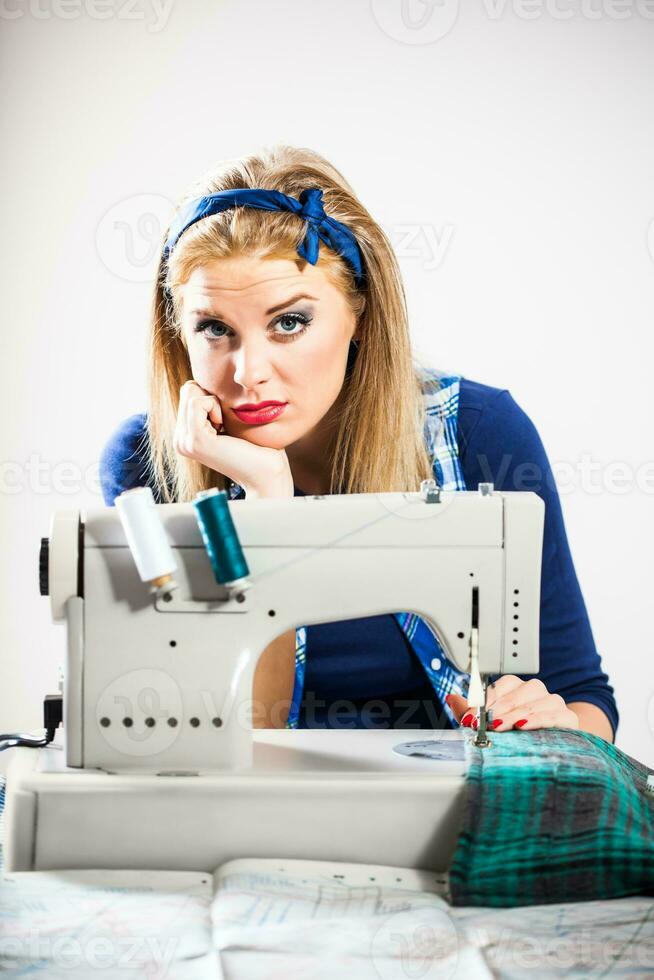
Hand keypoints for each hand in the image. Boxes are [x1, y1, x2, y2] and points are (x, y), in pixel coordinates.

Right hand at [173, 380, 293, 497]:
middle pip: (188, 389)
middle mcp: (180, 440)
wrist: (267, 474)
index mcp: (186, 436)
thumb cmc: (258, 447)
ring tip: (225, 426)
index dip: (212, 396)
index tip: (227, 421)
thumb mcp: (231, 421)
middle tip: (227, 423)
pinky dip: (215, 406)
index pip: (189, 393)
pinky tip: (224, 426)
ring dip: (215, 402)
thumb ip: (215, 405)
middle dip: (212, 397)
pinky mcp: (195, 440)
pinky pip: (198, 402)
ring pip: (191, 392)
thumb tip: (207, 378)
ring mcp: (184, 441)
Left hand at [445, 675, 579, 731]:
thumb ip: (470, 711)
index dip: (485, 702)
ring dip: (516, 714)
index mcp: (516, 687)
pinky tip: (525, 726)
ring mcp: (552, 701)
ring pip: (534, 702)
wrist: (555, 746)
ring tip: (502, 726)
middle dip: (499, 710)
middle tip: (487, 725)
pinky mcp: (567, 717)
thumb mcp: (491, 722)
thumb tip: (450, 698)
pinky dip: (539, 720)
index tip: (473, 718)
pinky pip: (554, 715)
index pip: (500, 687)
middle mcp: (534, 690)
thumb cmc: (518, 732)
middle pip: (516, 695)